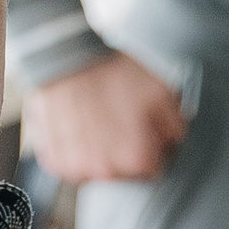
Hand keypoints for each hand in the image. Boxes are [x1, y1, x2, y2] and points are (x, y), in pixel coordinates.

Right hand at [25, 52, 187, 182]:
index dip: (152, 146)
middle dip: (125, 150)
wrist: (64, 57)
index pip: (154, 167)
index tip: (144, 130)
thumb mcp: (160, 89)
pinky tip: (76, 127)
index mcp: (137, 158)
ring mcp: (75, 166)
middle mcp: (105, 170)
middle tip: (117, 121)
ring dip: (98, 153)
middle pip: (125, 171)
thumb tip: (173, 140)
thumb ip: (175, 124)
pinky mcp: (52, 159)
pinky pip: (69, 164)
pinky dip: (74, 151)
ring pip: (96, 170)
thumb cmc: (110, 71)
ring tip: (95, 122)